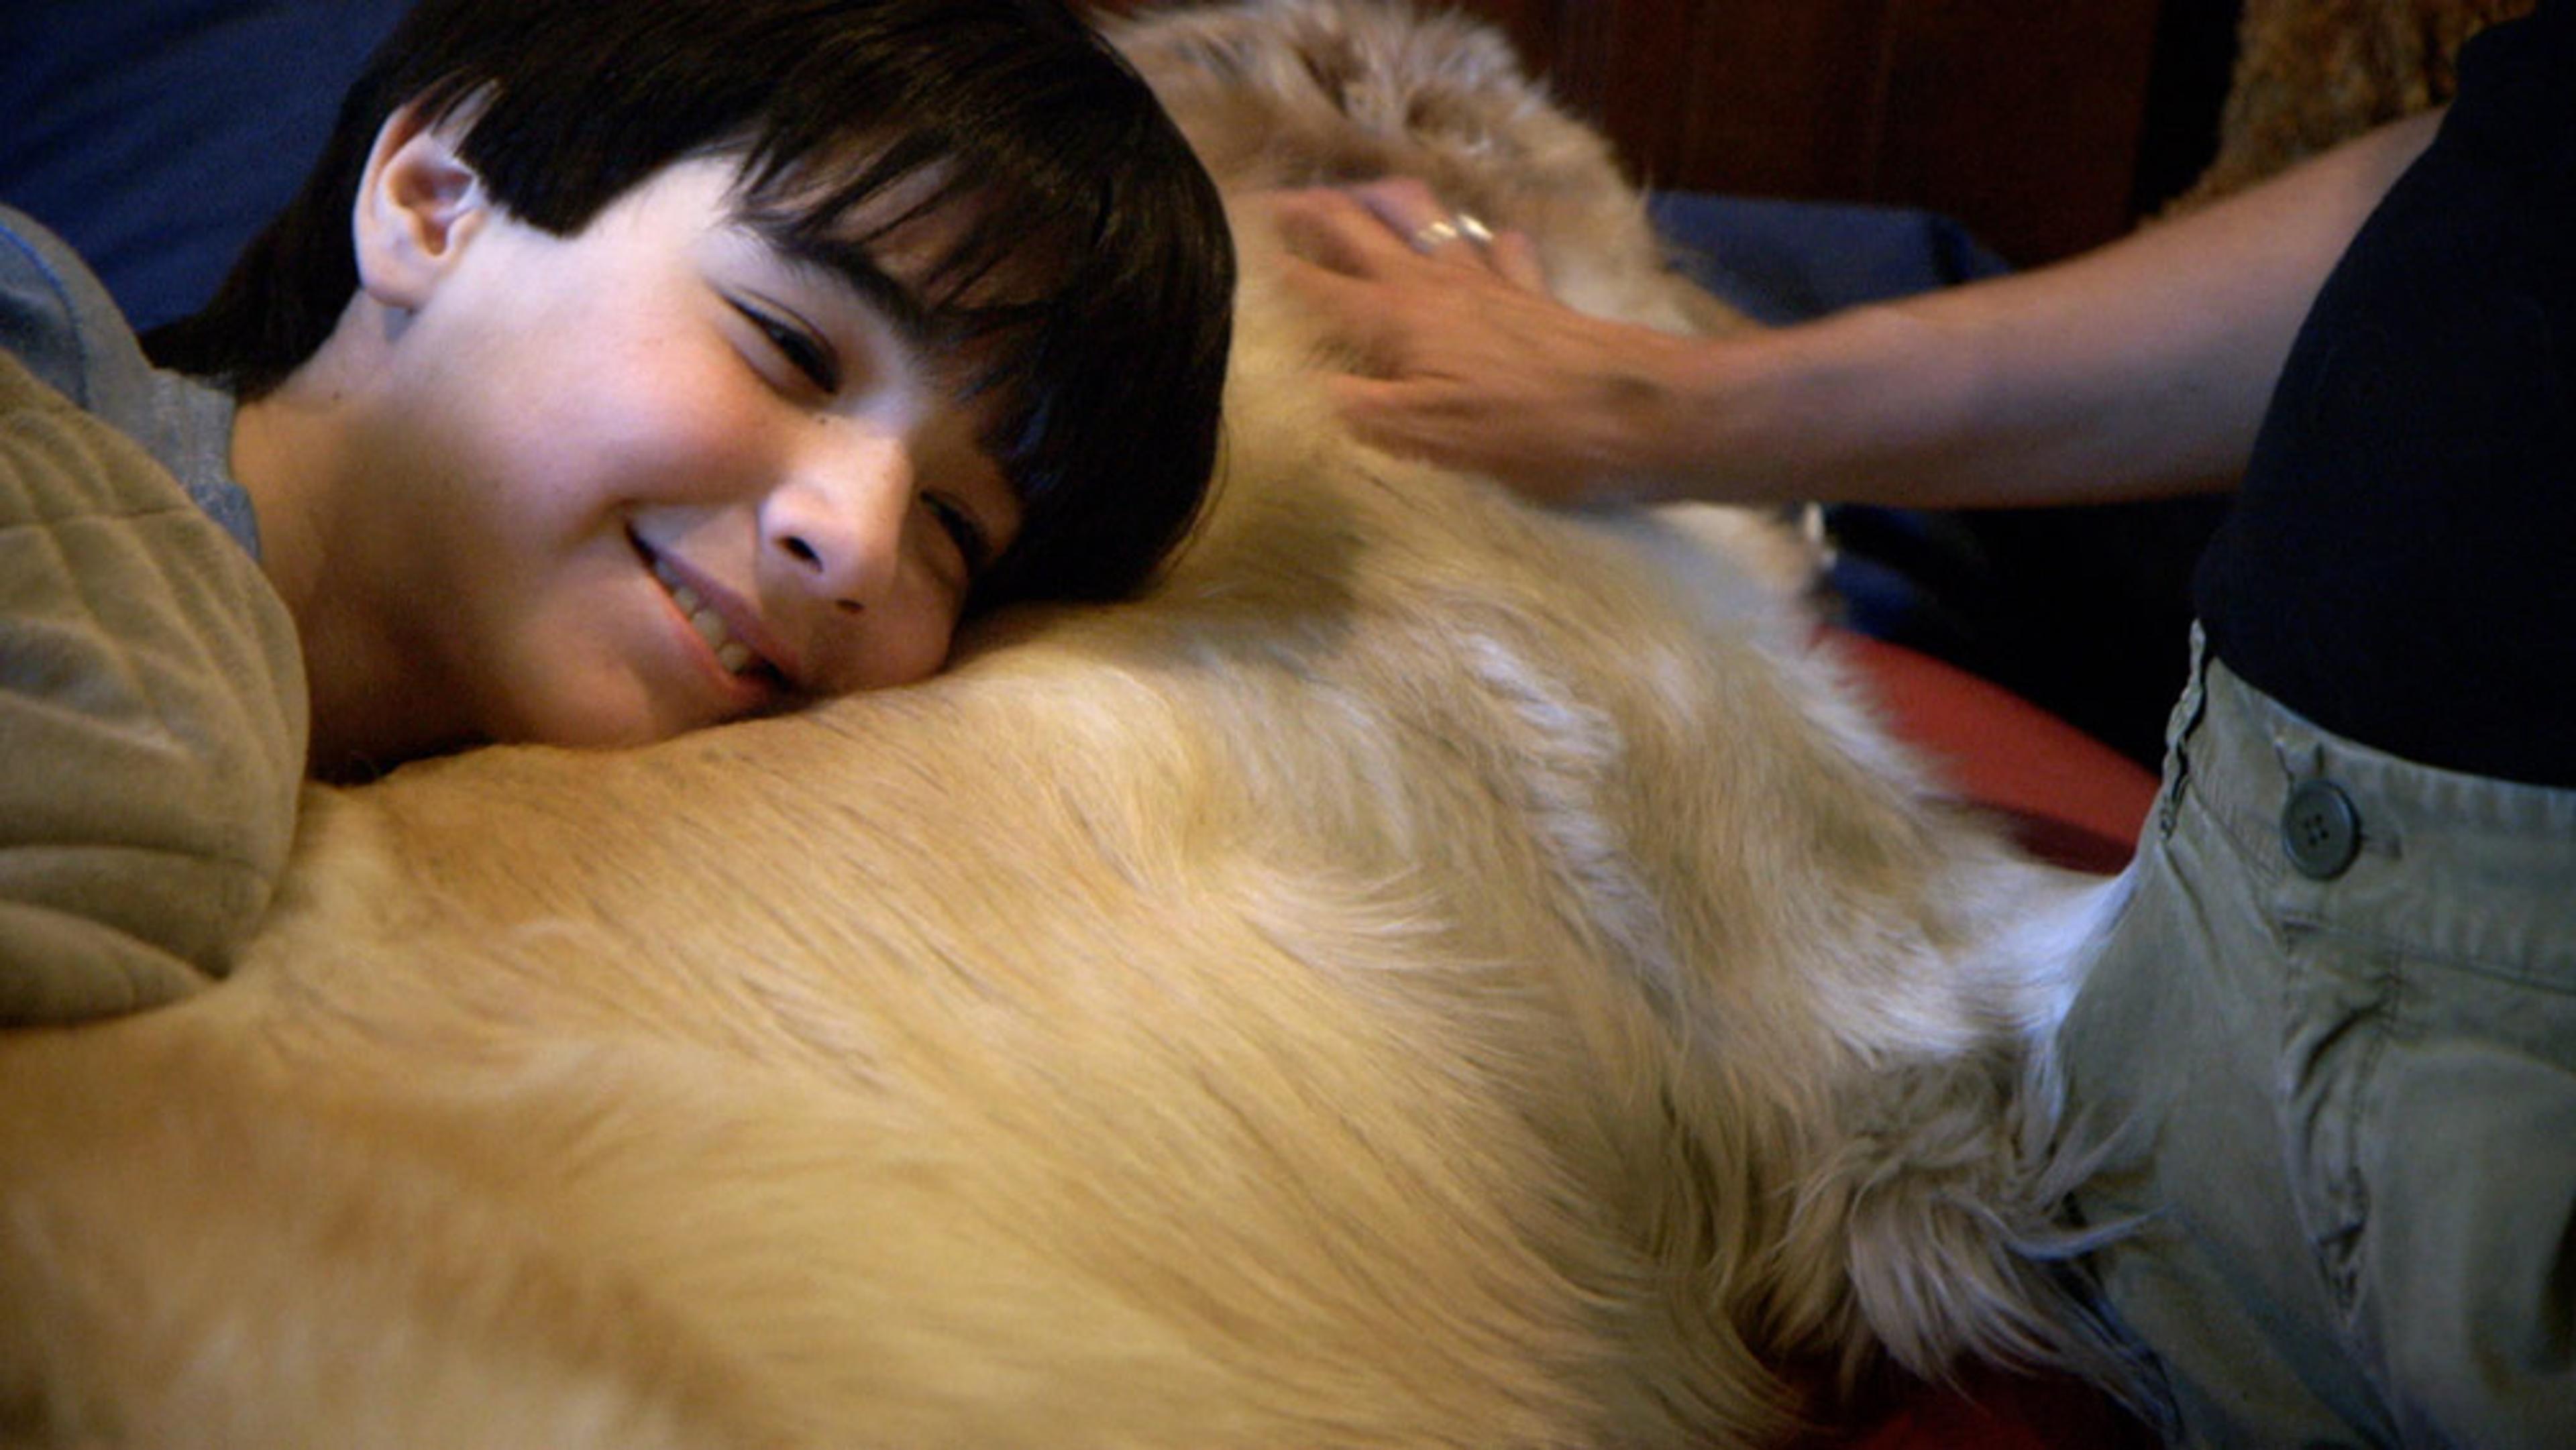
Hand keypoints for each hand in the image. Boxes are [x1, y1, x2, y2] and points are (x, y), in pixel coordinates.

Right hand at [1264, 179, 1712, 505]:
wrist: (1639, 416)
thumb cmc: (1529, 434)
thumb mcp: (1422, 440)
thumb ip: (1352, 411)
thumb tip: (1294, 392)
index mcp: (1394, 319)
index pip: (1308, 283)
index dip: (1260, 266)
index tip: (1219, 256)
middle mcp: (1435, 286)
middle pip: (1356, 225)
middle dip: (1308, 211)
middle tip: (1271, 211)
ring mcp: (1489, 284)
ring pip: (1424, 219)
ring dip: (1384, 204)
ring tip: (1357, 204)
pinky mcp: (1535, 298)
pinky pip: (1501, 250)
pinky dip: (1479, 242)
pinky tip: (1478, 247)